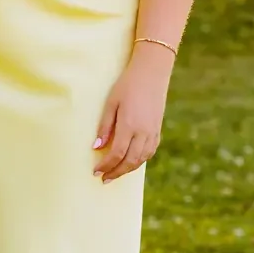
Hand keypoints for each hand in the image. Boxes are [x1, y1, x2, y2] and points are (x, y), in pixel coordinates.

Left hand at [91, 47, 169, 182]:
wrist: (151, 73)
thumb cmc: (127, 85)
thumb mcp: (111, 103)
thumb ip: (104, 126)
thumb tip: (96, 147)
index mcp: (129, 125)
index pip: (117, 153)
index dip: (106, 165)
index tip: (96, 171)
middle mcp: (143, 132)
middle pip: (130, 161)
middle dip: (116, 172)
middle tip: (104, 179)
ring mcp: (153, 132)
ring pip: (141, 159)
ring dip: (127, 169)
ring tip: (115, 173)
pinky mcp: (158, 130)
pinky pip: (150, 152)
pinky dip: (139, 160)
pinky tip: (131, 162)